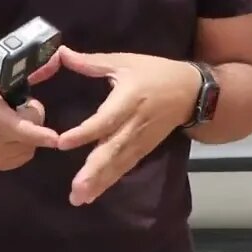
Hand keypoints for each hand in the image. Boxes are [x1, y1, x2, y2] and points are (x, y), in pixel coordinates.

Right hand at [0, 72, 59, 171]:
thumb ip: (19, 78)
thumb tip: (56, 61)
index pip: (13, 125)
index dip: (35, 131)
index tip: (55, 138)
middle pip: (28, 134)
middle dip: (32, 118)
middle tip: (18, 107)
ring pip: (29, 147)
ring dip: (29, 133)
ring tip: (11, 120)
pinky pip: (23, 156)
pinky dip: (23, 144)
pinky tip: (9, 134)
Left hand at [43, 46, 199, 205]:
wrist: (191, 91)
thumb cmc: (155, 72)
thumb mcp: (125, 61)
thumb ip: (91, 62)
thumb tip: (60, 54)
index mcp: (129, 99)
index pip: (105, 119)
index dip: (85, 132)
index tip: (63, 143)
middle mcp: (134, 124)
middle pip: (113, 150)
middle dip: (94, 171)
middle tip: (75, 189)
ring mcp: (140, 140)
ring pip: (118, 163)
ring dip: (99, 182)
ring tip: (79, 198)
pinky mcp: (143, 149)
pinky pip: (125, 167)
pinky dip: (109, 181)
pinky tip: (92, 194)